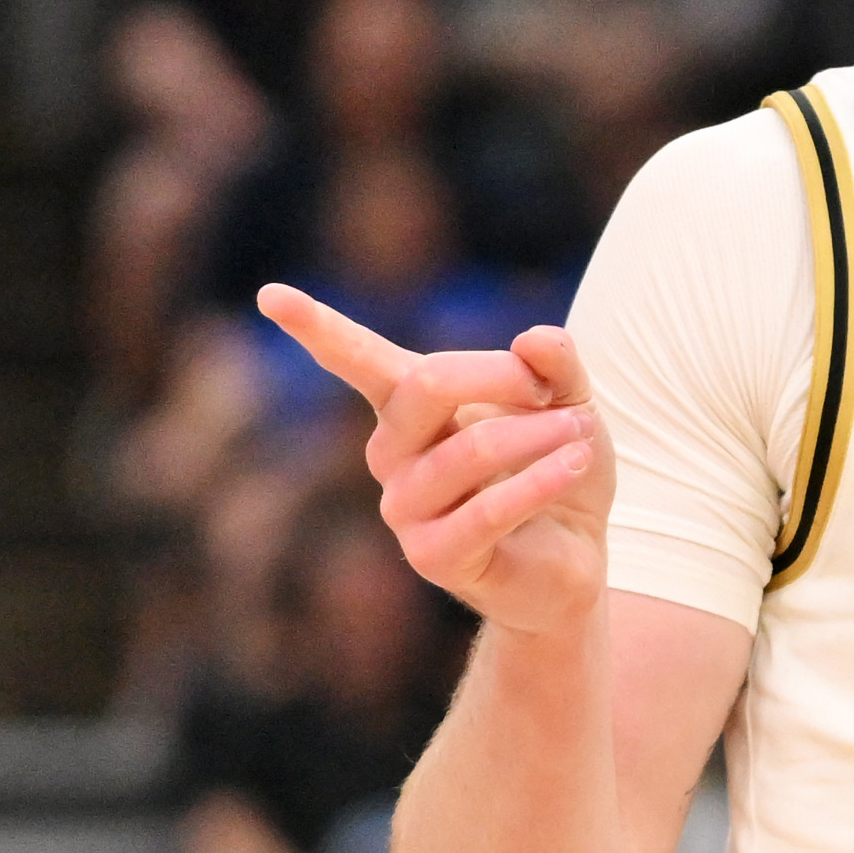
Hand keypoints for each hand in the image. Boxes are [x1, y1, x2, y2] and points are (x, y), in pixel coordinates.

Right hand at [262, 284, 609, 635]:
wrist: (575, 557)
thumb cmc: (556, 467)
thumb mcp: (570, 403)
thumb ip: (556, 365)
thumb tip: (535, 340)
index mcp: (409, 406)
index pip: (357, 359)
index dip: (316, 327)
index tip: (271, 295)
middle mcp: (392, 453)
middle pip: (427, 387)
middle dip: (501, 376)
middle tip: (551, 392)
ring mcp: (405, 508)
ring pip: (467, 450)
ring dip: (535, 436)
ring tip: (582, 435)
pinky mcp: (433, 557)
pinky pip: (487, 511)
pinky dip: (539, 482)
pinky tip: (574, 465)